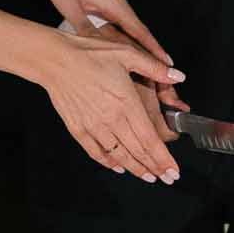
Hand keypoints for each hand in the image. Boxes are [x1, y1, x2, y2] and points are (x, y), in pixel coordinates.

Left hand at [13, 0, 176, 79]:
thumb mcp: (69, 7)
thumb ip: (84, 28)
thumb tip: (95, 47)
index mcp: (112, 1)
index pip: (138, 30)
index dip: (153, 48)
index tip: (166, 61)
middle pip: (138, 26)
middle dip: (150, 46)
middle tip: (160, 65)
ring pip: (128, 19)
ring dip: (136, 37)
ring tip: (142, 55)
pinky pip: (119, 12)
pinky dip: (124, 26)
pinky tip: (119, 35)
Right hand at [38, 28, 184, 181]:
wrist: (55, 59)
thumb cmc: (89, 54)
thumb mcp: (127, 54)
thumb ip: (154, 67)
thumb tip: (178, 75)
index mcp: (126, 103)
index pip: (150, 139)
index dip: (164, 159)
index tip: (174, 170)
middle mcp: (112, 120)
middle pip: (138, 152)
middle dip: (155, 168)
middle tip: (167, 178)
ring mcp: (94, 127)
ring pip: (119, 156)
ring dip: (135, 169)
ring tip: (148, 177)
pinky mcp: (78, 129)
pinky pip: (96, 152)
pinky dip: (108, 162)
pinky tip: (118, 166)